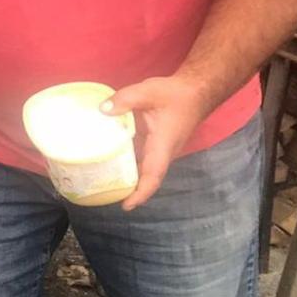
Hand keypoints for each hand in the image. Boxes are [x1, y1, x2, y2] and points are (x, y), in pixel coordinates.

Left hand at [103, 74, 212, 210]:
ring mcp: (160, 149)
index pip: (153, 175)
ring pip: (144, 169)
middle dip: (130, 190)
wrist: (194, 92)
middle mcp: (163, 152)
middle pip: (147, 177)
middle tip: (104, 195)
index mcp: (163, 145)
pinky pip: (142, 157)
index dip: (141, 193)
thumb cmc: (174, 94)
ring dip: (128, 177)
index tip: (127, 205)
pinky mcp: (156, 143)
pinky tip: (109, 157)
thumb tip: (102, 110)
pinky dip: (128, 161)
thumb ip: (125, 99)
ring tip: (103, 181)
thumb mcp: (147, 91)